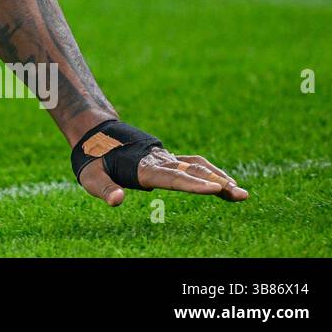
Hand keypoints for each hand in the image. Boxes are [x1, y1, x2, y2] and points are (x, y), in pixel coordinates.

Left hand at [79, 146, 249, 205]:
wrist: (95, 131)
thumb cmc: (92, 158)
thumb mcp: (90, 176)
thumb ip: (104, 189)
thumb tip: (117, 201)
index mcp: (142, 167)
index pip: (171, 177)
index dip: (193, 184)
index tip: (215, 188)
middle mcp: (158, 160)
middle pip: (192, 172)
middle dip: (218, 183)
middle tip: (242, 195)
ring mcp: (164, 157)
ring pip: (197, 166)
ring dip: (219, 178)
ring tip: (240, 193)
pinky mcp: (167, 157)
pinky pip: (193, 163)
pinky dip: (211, 172)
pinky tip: (224, 182)